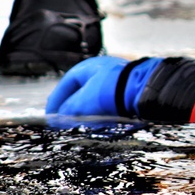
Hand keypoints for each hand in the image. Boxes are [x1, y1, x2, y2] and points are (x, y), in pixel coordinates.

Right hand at [45, 56, 162, 116]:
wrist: (144, 90)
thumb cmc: (111, 91)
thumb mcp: (83, 102)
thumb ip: (69, 110)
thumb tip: (60, 117)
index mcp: (87, 68)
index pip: (66, 84)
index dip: (56, 101)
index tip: (50, 116)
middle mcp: (102, 71)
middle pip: (81, 91)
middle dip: (72, 109)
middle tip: (66, 123)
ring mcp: (117, 80)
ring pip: (96, 99)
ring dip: (88, 113)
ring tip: (83, 125)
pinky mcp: (129, 91)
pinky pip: (111, 103)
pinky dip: (103, 113)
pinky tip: (102, 123)